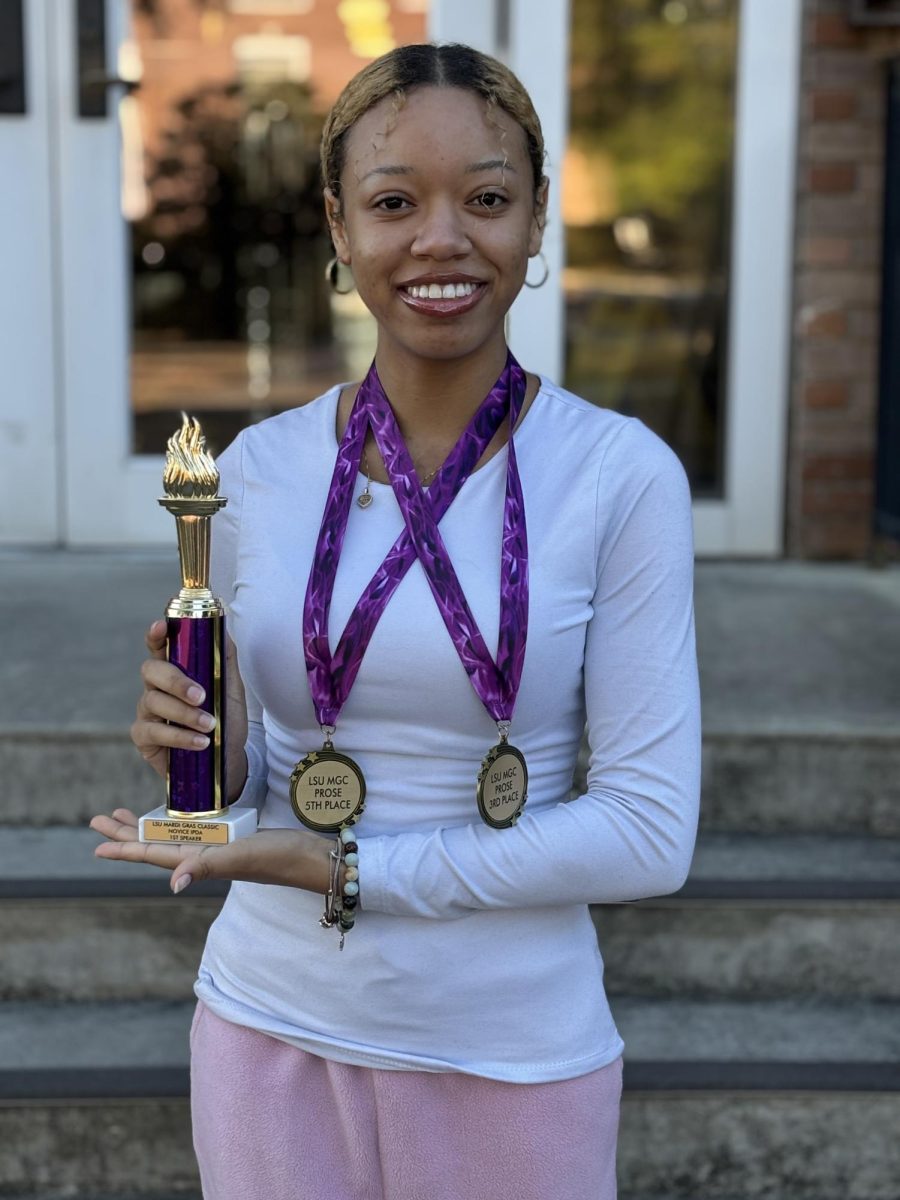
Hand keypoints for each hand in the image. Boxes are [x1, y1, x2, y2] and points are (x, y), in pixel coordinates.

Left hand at [90, 808, 331, 894]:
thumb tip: (173, 884)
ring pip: (171, 840)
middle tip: (99, 820)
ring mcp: (219, 849)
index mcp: (202, 860)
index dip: (125, 849)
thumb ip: (208, 867)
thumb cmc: (280, 859)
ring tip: (124, 818)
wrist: (312, 860)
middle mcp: (206, 857)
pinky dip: (175, 826)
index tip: (97, 843)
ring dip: (145, 830)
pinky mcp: (233, 840)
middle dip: (126, 835)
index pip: (154, 854)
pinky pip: (194, 834)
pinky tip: (174, 820)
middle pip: (156, 846)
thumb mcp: (243, 857)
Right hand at [131, 620, 248, 800]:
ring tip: (210, 725)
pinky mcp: (143, 737)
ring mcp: (147, 712)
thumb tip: (222, 630)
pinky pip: (152, 731)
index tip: (161, 627)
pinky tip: (199, 742)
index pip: (158, 647)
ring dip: (184, 714)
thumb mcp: (231, 689)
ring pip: (153, 702)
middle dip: (175, 681)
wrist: (227, 760)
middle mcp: (156, 687)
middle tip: (200, 696)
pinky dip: (178, 736)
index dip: (155, 635)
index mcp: (175, 670)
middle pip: (151, 670)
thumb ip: (224, 660)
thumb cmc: (225, 720)